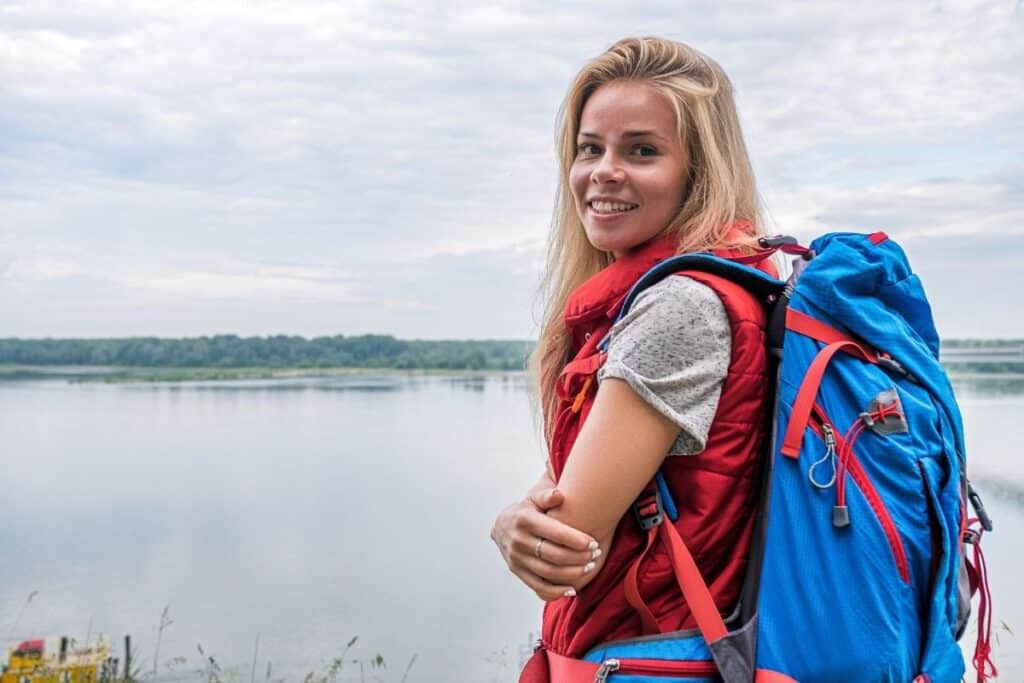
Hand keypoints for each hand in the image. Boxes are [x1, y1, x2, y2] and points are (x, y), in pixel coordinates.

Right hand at [491, 486, 602, 601]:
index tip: (594, 542)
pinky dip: (556, 591)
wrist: (502, 526)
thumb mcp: (534, 498)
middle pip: (554, 555)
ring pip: (548, 573)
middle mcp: (518, 540)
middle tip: (596, 555)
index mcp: (524, 520)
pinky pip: (538, 586)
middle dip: (579, 557)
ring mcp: (516, 558)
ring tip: (589, 567)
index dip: (577, 540)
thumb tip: (558, 495)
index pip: (555, 533)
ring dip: (572, 573)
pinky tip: (572, 589)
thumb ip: (546, 495)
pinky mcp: (517, 571)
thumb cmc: (527, 510)